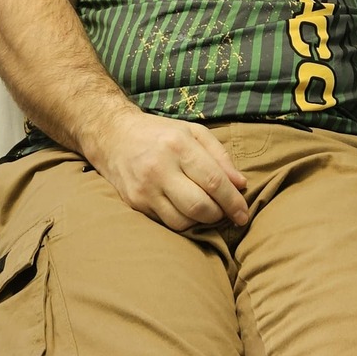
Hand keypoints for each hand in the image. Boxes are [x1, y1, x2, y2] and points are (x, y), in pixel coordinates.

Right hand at [84, 106, 248, 231]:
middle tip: (225, 212)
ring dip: (201, 221)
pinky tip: (185, 209)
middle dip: (219, 215)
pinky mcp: (134, 203)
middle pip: (199, 206)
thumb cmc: (160, 134)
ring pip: (183, 221)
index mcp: (178, 145)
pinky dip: (182, 221)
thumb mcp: (193, 132)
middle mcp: (159, 168)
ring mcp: (144, 188)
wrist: (113, 135)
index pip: (213, 181)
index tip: (243, 214)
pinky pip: (166, 223)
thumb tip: (241, 184)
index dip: (233, 202)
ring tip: (205, 209)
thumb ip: (220, 157)